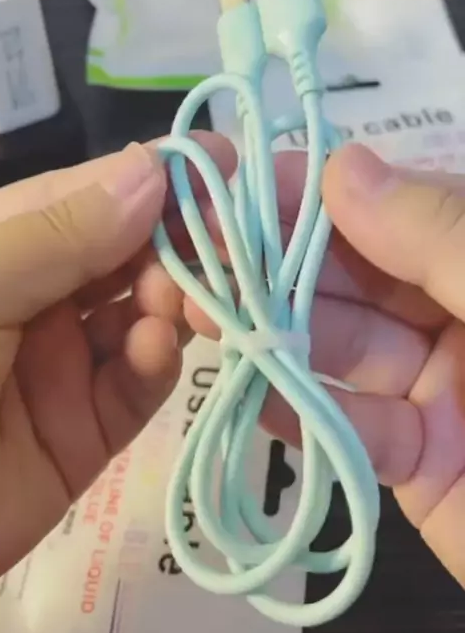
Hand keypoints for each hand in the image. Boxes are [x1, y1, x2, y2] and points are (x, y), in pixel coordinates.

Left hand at [0, 133, 234, 584]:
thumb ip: (61, 231)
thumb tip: (154, 170)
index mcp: (8, 245)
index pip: (93, 195)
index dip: (156, 175)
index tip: (224, 160)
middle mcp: (41, 298)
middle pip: (131, 255)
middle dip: (179, 242)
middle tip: (226, 243)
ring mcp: (65, 365)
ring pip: (144, 316)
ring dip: (173, 300)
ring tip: (179, 301)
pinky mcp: (86, 432)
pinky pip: (136, 387)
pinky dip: (156, 362)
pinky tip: (153, 349)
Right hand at [137, 142, 464, 588]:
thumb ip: (437, 232)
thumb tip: (338, 166)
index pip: (389, 208)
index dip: (311, 191)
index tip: (232, 182)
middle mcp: (461, 312)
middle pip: (355, 278)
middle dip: (278, 263)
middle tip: (195, 253)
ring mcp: (441, 390)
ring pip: (344, 350)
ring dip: (278, 333)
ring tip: (205, 314)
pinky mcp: (423, 466)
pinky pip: (355, 433)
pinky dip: (305, 415)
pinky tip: (255, 394)